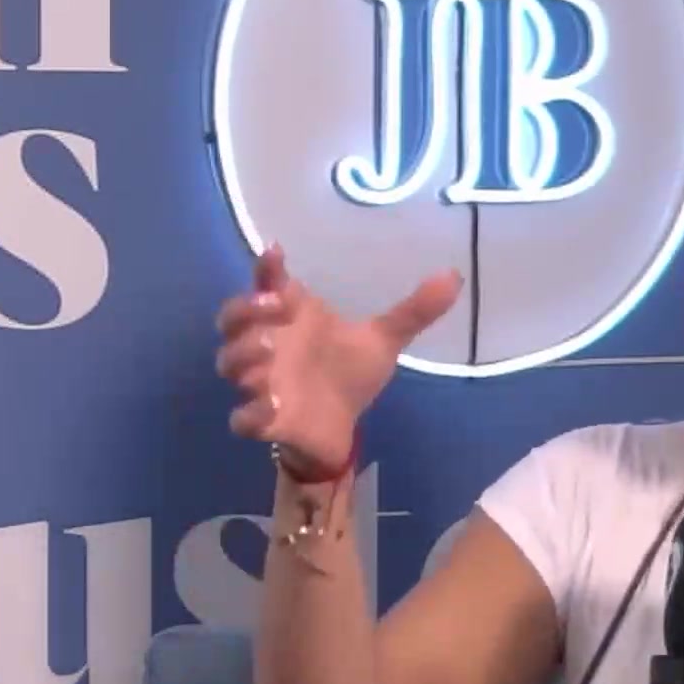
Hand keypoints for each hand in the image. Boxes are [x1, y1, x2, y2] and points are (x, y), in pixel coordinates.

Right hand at [215, 244, 461, 473]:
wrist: (341, 430)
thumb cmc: (350, 375)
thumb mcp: (383, 340)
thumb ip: (413, 310)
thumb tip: (454, 276)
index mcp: (293, 318)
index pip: (267, 284)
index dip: (265, 269)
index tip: (276, 253)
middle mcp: (269, 345)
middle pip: (232, 319)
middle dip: (244, 311)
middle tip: (273, 310)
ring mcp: (261, 383)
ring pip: (229, 364)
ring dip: (244, 357)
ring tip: (272, 357)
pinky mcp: (264, 421)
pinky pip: (241, 418)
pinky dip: (251, 414)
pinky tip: (272, 408)